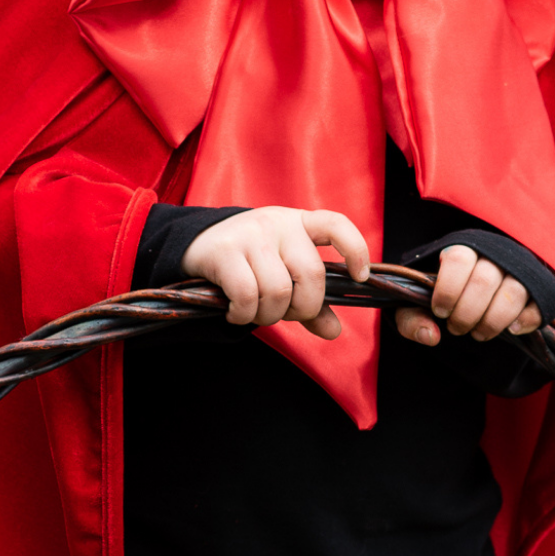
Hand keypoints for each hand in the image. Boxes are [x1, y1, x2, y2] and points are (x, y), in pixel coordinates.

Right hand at [182, 207, 370, 341]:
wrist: (195, 244)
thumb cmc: (249, 262)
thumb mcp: (283, 272)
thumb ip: (310, 301)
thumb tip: (334, 332)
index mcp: (299, 223)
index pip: (336, 225)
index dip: (355, 250)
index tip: (359, 277)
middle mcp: (278, 223)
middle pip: (311, 275)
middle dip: (302, 308)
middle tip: (283, 314)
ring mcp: (251, 235)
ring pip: (279, 290)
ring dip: (269, 316)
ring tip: (255, 313)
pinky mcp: (225, 251)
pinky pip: (247, 295)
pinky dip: (244, 316)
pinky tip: (235, 313)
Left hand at [396, 245, 540, 346]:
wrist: (469, 297)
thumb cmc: (440, 299)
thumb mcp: (415, 307)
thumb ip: (410, 319)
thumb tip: (431, 336)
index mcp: (463, 250)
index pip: (459, 259)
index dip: (448, 289)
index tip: (440, 311)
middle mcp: (494, 255)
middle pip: (485, 280)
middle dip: (467, 313)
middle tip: (456, 328)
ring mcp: (519, 272)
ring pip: (513, 292)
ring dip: (493, 320)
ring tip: (478, 334)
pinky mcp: (538, 292)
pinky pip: (538, 305)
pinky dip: (525, 321)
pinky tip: (510, 330)